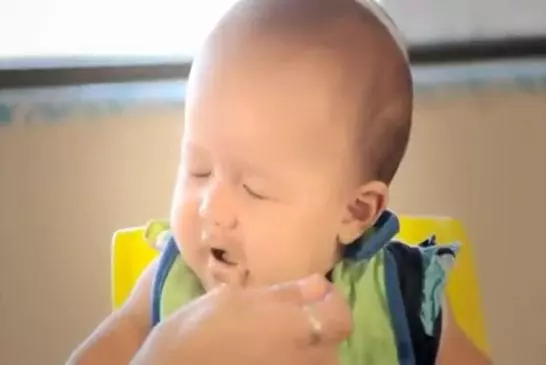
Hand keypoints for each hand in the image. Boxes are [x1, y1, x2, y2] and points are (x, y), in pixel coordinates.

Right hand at [131, 274, 351, 364]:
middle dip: (320, 324)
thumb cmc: (200, 329)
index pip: (341, 318)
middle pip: (333, 342)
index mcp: (294, 328)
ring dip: (310, 346)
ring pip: (319, 361)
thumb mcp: (237, 299)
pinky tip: (268, 353)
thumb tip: (320, 284)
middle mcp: (303, 359)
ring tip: (279, 336)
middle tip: (294, 314)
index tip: (316, 293)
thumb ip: (285, 294)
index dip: (333, 302)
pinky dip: (294, 359)